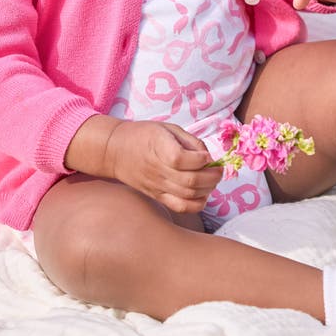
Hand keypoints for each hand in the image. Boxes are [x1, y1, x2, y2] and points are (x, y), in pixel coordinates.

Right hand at [66, 116, 218, 214]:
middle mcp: (157, 170)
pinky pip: (180, 207)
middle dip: (212, 176)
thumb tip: (209, 158)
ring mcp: (156, 186)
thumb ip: (190, 141)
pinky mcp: (157, 196)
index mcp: (159, 147)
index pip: (183, 159)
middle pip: (191, 181)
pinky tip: (203, 195)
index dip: (201, 159)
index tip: (208, 156)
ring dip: (207, 190)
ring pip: (188, 196)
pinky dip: (197, 205)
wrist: (116, 151)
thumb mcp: (168, 128)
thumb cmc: (145, 135)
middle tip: (218, 170)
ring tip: (212, 180)